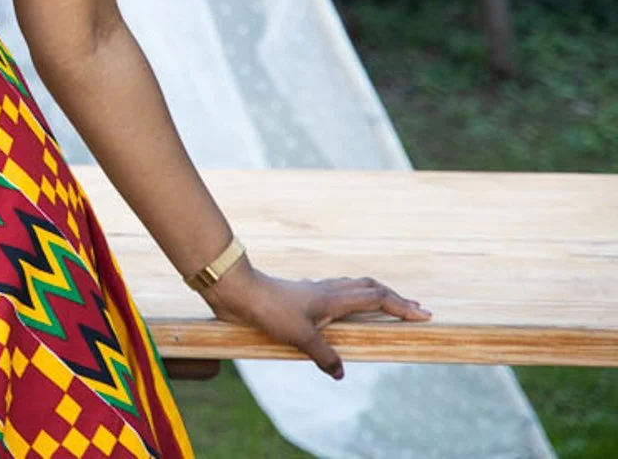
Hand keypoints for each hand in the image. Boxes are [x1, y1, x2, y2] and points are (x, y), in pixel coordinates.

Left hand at [202, 261, 429, 379]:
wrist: (237, 289)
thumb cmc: (269, 309)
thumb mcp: (299, 337)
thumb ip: (323, 355)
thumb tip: (340, 373)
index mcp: (334, 298)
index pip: (377, 299)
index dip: (401, 307)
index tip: (424, 315)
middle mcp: (328, 291)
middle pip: (370, 288)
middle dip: (394, 298)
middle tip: (414, 308)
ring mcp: (314, 291)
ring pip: (352, 287)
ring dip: (374, 295)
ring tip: (386, 305)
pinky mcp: (301, 295)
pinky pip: (334, 293)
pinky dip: (350, 298)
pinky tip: (343, 308)